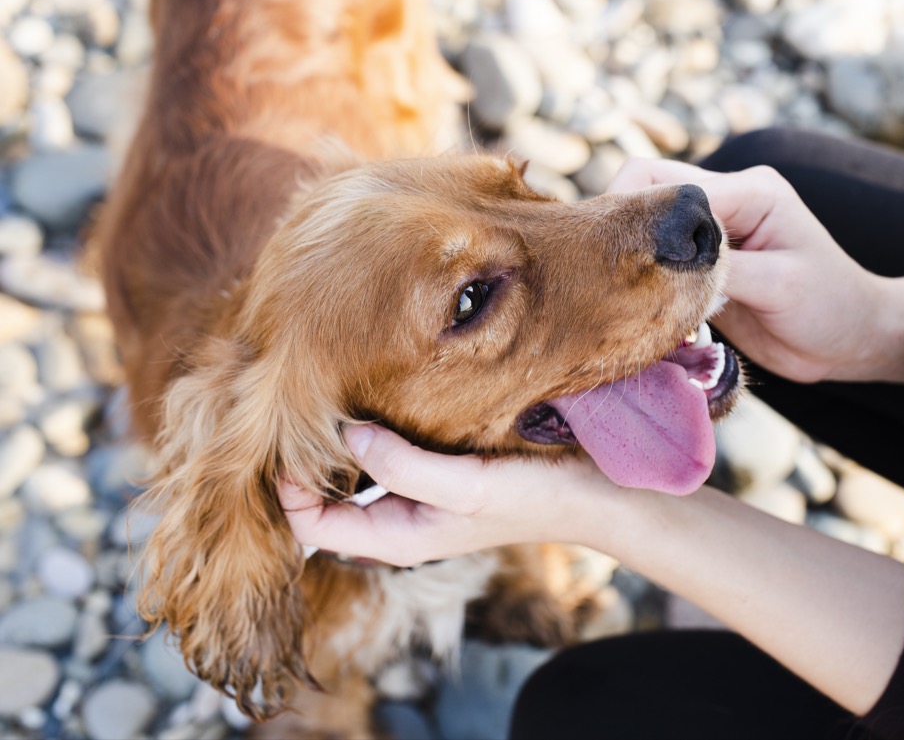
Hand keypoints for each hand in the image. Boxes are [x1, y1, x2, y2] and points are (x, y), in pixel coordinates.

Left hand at [279, 424, 615, 565]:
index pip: (309, 525)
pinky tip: (375, 392)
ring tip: (327, 392)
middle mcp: (398, 516)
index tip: (284, 434)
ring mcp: (418, 491)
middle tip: (292, 404)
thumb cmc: (532, 497)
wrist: (592, 492)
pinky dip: (372, 427)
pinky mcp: (438, 465)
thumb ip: (402, 467)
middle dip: (304, 459)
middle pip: (324, 496)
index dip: (286, 487)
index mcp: (395, 537)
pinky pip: (386, 449)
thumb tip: (347, 434)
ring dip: (337, 438)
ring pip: (353, 469)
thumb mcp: (465, 487)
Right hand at [610, 159, 891, 382]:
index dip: (635, 213)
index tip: (612, 256)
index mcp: (750, 191)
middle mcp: (727, 201)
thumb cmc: (831, 309)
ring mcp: (713, 233)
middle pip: (647, 189)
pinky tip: (636, 304)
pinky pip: (658, 259)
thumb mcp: (779, 286)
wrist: (852, 341)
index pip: (670, 183)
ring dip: (628, 252)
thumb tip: (661, 261)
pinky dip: (642, 277)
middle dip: (621, 226)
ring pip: (647, 224)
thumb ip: (720, 268)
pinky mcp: (704, 264)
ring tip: (614, 291)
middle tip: (603, 274)